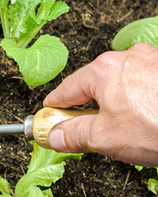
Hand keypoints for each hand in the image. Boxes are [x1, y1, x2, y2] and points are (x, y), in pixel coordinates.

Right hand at [44, 43, 157, 166]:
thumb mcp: (104, 137)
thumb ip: (73, 135)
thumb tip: (54, 137)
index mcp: (103, 70)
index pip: (66, 89)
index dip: (54, 106)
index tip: (49, 115)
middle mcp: (126, 58)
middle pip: (92, 85)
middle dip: (84, 107)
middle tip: (82, 128)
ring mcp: (150, 61)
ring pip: (117, 84)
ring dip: (109, 103)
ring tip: (116, 127)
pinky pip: (139, 83)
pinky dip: (132, 99)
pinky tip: (140, 117)